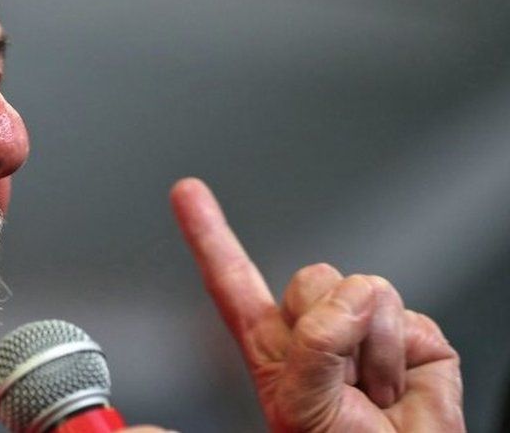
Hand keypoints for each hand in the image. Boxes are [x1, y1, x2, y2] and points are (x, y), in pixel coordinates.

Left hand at [169, 178, 463, 431]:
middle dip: (324, 324)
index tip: (186, 192)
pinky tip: (397, 387)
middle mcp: (316, 330)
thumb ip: (313, 348)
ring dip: (367, 349)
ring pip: (361, 288)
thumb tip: (354, 297)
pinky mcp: (412, 333)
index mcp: (272, 347)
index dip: (209, 234)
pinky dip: (400, 357)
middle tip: (339, 381)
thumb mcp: (300, 405)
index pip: (231, 279)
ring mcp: (365, 327)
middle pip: (311, 278)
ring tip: (369, 392)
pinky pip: (406, 316)